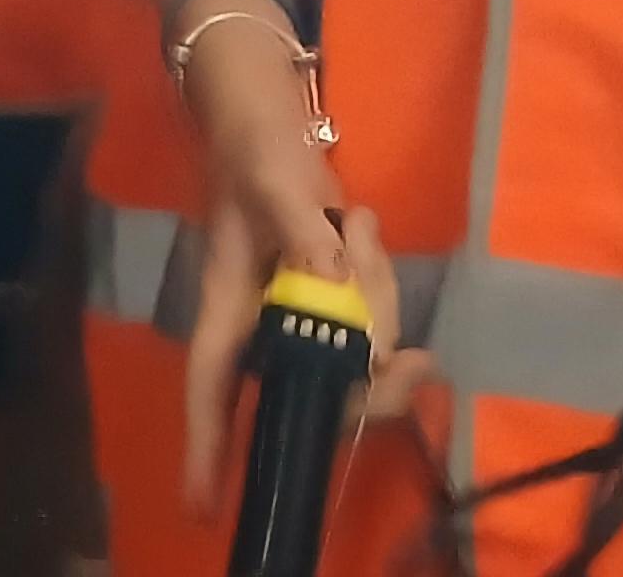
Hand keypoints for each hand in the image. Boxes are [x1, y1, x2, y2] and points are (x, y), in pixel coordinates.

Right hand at [173, 27, 415, 515]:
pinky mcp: (334, 293)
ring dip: (377, 293)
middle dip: (374, 376)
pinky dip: (382, 280)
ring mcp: (302, 308)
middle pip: (319, 384)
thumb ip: (299, 230)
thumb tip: (330, 284)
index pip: (213, 387)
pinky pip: (376, 315)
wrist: (265, 115)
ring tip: (352, 223)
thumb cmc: (251, 148)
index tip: (204, 507)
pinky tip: (359, 227)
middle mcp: (264, 321)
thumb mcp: (271, 181)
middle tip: (418, 359)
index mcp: (230, 305)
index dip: (208, 447)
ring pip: (359, 346)